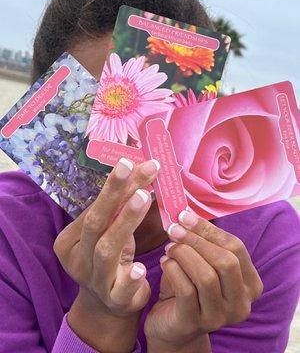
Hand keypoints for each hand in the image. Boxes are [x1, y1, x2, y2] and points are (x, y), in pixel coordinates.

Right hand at [53, 158, 159, 352]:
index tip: (133, 162)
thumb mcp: (107, 233)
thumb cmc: (108, 259)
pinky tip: (139, 268)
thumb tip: (138, 169)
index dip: (114, 186)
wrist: (106, 306)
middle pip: (95, 223)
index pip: (94, 208)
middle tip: (135, 167)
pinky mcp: (114, 300)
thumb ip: (115, 210)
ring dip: (126, 222)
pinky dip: (128, 278)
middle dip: (115, 193)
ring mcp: (95, 281)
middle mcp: (78, 259)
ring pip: (107, 250)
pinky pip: (120, 290)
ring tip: (143, 197)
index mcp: (70, 240)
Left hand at [145, 210, 262, 351]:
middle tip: (174, 229)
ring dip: (183, 254)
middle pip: (225, 261)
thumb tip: (185, 214)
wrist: (172, 324)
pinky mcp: (195, 323)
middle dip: (196, 240)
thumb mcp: (203, 262)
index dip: (209, 229)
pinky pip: (186, 290)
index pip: (236, 248)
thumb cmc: (190, 286)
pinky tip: (164, 262)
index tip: (185, 216)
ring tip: (169, 247)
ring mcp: (220, 317)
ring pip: (206, 276)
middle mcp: (241, 303)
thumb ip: (202, 242)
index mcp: (250, 284)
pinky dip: (172, 269)